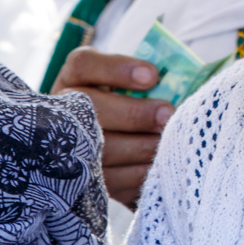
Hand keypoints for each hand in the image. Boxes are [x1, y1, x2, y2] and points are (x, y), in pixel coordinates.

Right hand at [53, 47, 173, 206]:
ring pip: (98, 147)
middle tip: (167, 114)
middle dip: (133, 113)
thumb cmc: (132, 102)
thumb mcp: (133, 84)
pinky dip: (135, 174)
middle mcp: (62, 110)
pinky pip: (107, 180)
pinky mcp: (79, 179)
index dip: (117, 70)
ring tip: (166, 143)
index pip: (84, 65)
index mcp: (76, 77)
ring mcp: (67, 147)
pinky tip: (155, 167)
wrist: (113, 143)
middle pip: (90, 108)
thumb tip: (181, 85)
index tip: (153, 76)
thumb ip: (150, 81)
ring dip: (138, 147)